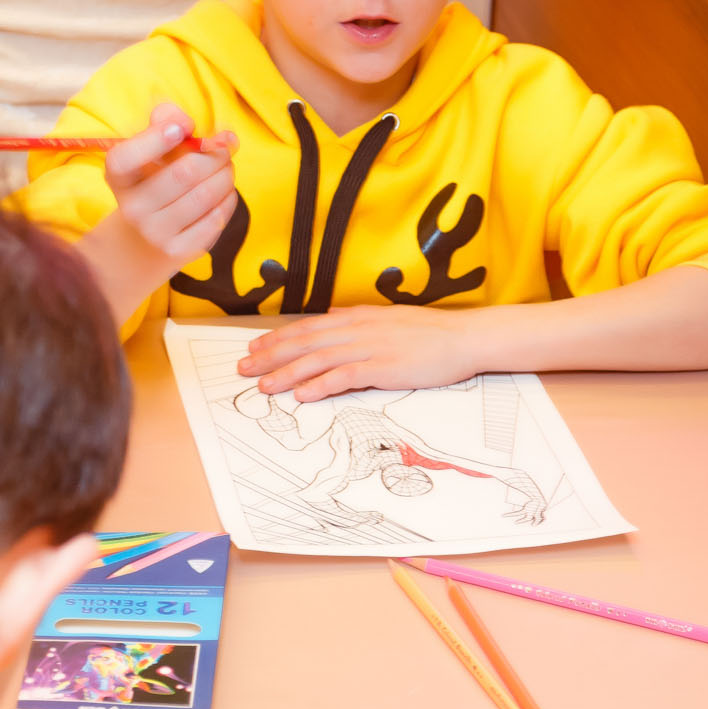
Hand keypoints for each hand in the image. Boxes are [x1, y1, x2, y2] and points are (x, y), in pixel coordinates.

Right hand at [103, 104, 236, 275]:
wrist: (147, 239)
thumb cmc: (155, 180)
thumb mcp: (152, 149)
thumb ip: (166, 121)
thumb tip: (189, 123)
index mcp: (118, 176)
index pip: (126, 157)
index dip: (155, 138)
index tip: (184, 126)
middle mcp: (131, 207)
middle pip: (185, 172)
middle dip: (216, 154)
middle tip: (225, 148)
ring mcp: (154, 232)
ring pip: (206, 195)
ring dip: (226, 175)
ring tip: (226, 169)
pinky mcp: (177, 251)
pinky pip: (215, 218)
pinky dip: (228, 199)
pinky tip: (223, 194)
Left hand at [238, 305, 479, 400]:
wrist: (464, 337)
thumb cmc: (430, 332)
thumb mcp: (389, 317)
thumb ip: (359, 317)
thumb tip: (334, 313)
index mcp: (357, 317)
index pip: (307, 327)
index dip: (277, 338)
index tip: (254, 348)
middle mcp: (358, 329)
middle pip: (304, 342)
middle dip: (270, 355)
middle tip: (243, 368)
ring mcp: (370, 348)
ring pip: (318, 359)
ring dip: (287, 373)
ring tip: (263, 385)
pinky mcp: (384, 368)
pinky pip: (345, 377)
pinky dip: (320, 385)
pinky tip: (303, 395)